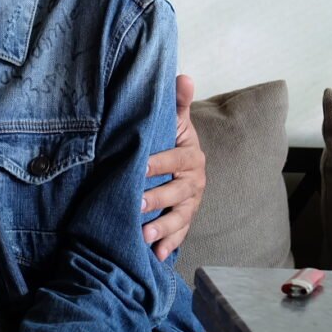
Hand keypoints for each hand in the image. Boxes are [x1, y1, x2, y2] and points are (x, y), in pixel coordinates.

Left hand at [142, 73, 205, 260]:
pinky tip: (156, 255)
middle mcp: (194, 181)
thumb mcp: (175, 121)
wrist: (184, 160)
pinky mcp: (185, 219)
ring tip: (145, 236)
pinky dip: (170, 245)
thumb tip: (183, 76)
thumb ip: (177, 103)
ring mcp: (191, 203)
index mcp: (192, 156)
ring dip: (163, 228)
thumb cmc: (172, 138)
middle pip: (177, 193)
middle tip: (136, 205)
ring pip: (180, 217)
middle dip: (157, 200)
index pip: (175, 160)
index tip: (140, 167)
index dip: (159, 163)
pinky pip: (180, 234)